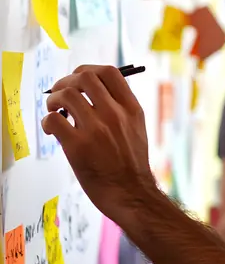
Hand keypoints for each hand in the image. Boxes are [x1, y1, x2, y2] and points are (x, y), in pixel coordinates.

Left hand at [41, 65, 156, 225]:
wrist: (131, 193)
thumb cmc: (131, 164)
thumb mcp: (136, 128)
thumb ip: (121, 108)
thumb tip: (94, 93)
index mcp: (131, 109)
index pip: (110, 72)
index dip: (88, 70)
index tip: (78, 77)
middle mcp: (115, 115)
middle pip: (85, 78)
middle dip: (66, 81)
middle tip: (60, 92)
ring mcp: (97, 130)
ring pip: (67, 95)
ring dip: (54, 99)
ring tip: (53, 109)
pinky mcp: (78, 146)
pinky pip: (54, 121)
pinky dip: (48, 121)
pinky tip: (52, 128)